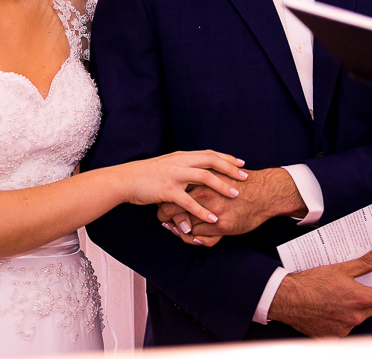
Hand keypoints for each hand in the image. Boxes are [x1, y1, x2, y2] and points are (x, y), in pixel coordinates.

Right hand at [119, 151, 246, 223]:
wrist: (126, 180)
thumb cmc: (146, 174)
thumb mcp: (168, 164)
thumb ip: (183, 165)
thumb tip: (198, 168)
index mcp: (182, 156)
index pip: (209, 154)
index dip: (227, 158)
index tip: (242, 163)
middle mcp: (180, 162)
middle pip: (211, 161)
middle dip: (231, 169)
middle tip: (246, 177)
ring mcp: (174, 175)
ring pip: (204, 178)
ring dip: (222, 186)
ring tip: (235, 195)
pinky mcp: (167, 190)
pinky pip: (189, 201)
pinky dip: (202, 210)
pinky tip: (213, 218)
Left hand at [156, 168, 304, 244]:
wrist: (264, 193)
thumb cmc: (240, 183)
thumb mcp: (216, 173)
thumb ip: (200, 179)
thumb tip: (183, 185)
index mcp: (199, 179)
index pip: (170, 192)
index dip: (163, 201)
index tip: (162, 206)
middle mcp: (202, 194)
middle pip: (171, 210)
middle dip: (165, 218)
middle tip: (165, 222)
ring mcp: (211, 211)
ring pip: (183, 227)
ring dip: (179, 232)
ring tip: (179, 232)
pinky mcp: (221, 226)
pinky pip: (199, 238)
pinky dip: (194, 239)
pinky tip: (195, 238)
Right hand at [268, 246, 371, 336]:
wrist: (289, 299)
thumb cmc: (312, 283)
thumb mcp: (341, 268)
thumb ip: (365, 263)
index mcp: (361, 299)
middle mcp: (355, 317)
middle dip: (369, 296)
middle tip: (357, 285)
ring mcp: (344, 328)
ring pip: (359, 317)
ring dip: (355, 308)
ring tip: (340, 295)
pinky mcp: (333, 335)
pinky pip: (344, 326)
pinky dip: (341, 318)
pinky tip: (330, 307)